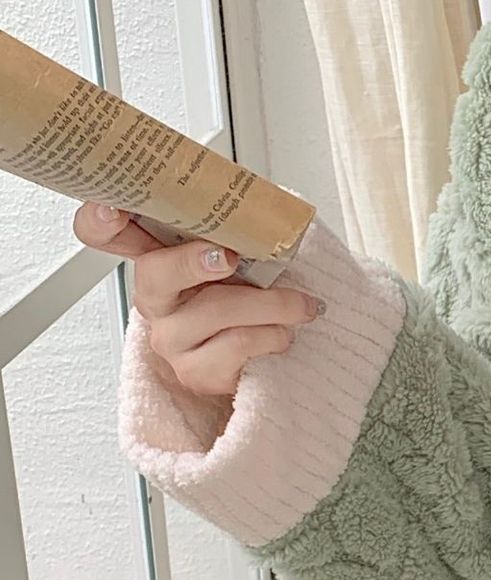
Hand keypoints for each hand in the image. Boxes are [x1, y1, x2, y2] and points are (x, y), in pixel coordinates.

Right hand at [72, 201, 321, 399]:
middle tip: (229, 257)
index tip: (112, 208)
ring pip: (214, 310)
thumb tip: (269, 207)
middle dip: (194, 261)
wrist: (255, 362)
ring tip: (301, 305)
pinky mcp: (194, 371)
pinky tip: (284, 333)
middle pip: (155, 272)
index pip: (105, 234)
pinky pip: (237, 344)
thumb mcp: (237, 262)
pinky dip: (273, 335)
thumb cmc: (244, 301)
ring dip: (271, 304)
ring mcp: (171, 338)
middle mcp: (155, 299)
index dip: (100, 221)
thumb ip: (233, 234)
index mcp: (157, 259)